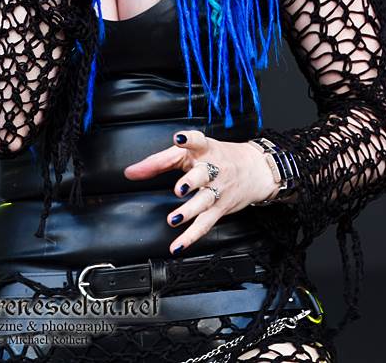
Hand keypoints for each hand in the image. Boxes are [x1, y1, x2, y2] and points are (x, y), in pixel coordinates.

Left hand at [123, 129, 278, 255]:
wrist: (254, 169)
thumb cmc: (217, 157)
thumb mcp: (191, 153)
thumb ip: (159, 161)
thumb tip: (131, 172)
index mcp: (205, 149)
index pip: (198, 141)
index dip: (188, 139)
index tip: (178, 139)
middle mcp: (213, 169)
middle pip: (203, 174)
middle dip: (191, 181)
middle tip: (179, 189)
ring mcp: (218, 190)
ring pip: (204, 201)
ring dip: (189, 211)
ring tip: (174, 219)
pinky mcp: (220, 208)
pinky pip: (205, 224)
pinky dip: (191, 236)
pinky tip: (178, 245)